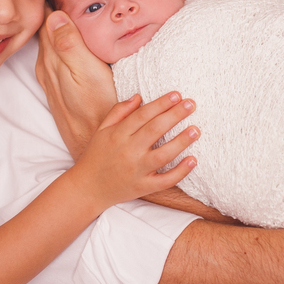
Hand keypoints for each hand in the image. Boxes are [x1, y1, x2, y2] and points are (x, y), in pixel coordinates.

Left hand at [36, 10, 116, 158]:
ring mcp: (53, 78)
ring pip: (50, 42)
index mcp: (52, 58)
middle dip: (50, 6)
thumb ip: (70, 44)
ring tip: (65, 2)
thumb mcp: (87, 73)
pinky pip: (57, 55)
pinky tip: (71, 37)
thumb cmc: (97, 108)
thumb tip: (55, 14)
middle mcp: (47, 67)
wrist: (95, 145)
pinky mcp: (62, 87)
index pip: (45, 19)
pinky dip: (61, 40)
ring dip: (56, 24)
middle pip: (45, 29)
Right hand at [69, 92, 199, 209]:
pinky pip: (165, 180)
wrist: (87, 188)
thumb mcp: (102, 130)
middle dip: (175, 115)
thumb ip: (119, 112)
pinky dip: (180, 172)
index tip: (177, 95)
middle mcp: (128, 151)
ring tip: (196, 130)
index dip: (161, 103)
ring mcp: (137, 170)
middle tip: (191, 104)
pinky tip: (193, 160)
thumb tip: (139, 97)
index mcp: (118, 135)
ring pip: (163, 155)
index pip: (143, 115)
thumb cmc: (96, 156)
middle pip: (155, 130)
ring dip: (181, 142)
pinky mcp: (143, 187)